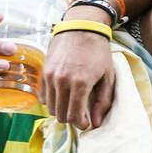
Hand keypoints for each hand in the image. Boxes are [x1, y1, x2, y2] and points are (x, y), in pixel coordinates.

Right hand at [40, 9, 116, 129]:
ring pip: (51, 107)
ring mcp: (50, 77)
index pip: (75, 116)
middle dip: (72, 119)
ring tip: (72, 106)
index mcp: (81, 84)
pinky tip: (62, 97)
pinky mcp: (44, 72)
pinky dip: (52, 101)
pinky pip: (44, 96)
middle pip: (61, 115)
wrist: (81, 28)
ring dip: (61, 111)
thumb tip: (96, 123)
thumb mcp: (108, 76)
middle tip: (81, 116)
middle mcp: (62, 82)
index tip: (87, 123)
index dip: (82, 124)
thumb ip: (103, 101)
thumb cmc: (98, 52)